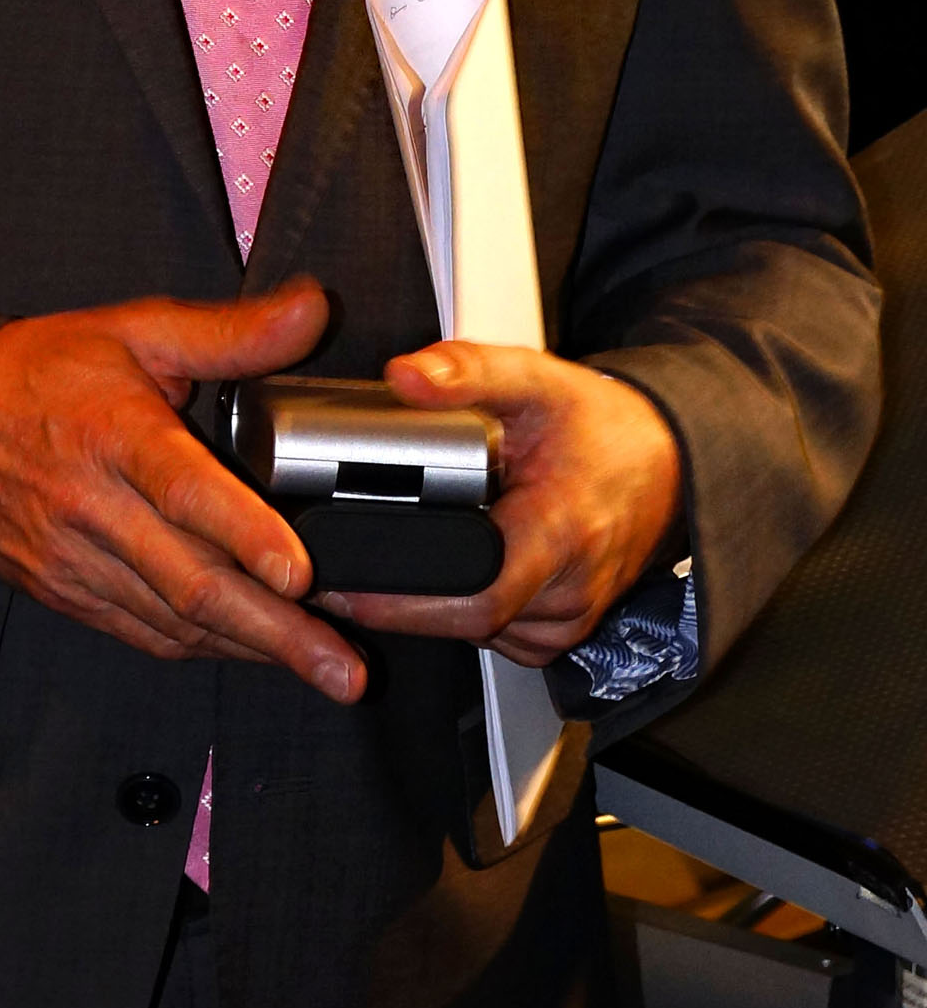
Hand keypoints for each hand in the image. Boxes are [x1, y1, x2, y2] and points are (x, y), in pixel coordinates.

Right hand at [0, 281, 365, 701]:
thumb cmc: (43, 371)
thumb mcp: (135, 331)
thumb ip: (231, 331)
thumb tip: (315, 310)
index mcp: (114, 432)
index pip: (184, 490)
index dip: (245, 533)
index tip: (299, 572)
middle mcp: (93, 506)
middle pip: (190, 580)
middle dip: (274, 630)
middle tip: (341, 669)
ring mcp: (74, 559)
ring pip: (173, 620)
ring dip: (251, 649)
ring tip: (322, 672)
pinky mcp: (64, 593)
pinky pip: (144, 632)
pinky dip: (204, 647)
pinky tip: (253, 651)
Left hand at [325, 342, 683, 664]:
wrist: (670, 464)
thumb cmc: (605, 428)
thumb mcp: (536, 380)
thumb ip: (468, 371)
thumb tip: (406, 375)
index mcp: (559, 533)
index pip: (475, 597)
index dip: (404, 601)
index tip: (345, 581)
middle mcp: (569, 590)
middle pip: (466, 623)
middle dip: (400, 602)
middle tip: (338, 572)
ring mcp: (569, 618)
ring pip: (479, 634)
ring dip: (431, 607)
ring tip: (389, 559)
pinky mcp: (564, 629)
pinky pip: (499, 636)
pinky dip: (464, 611)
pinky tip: (447, 571)